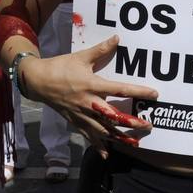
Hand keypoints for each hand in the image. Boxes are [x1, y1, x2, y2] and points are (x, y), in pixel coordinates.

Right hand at [17, 36, 156, 156]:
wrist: (38, 81)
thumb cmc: (60, 67)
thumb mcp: (81, 57)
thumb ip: (100, 50)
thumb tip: (117, 38)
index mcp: (92, 85)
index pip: (119, 89)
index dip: (138, 92)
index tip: (154, 94)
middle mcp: (89, 103)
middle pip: (114, 116)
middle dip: (132, 122)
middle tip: (148, 125)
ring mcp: (82, 115)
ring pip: (103, 130)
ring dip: (120, 137)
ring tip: (135, 142)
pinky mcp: (75, 122)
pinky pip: (88, 136)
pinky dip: (97, 146)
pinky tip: (106, 154)